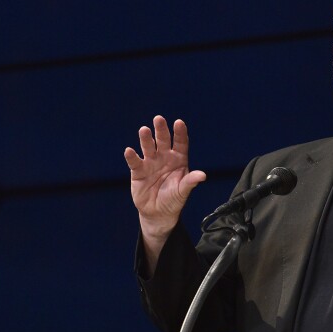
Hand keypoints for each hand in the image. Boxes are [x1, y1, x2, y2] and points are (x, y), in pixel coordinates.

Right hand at [124, 115, 206, 236]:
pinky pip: (135, 162)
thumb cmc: (174, 199)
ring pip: (148, 147)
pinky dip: (132, 156)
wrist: (158, 213)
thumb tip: (203, 175)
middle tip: (159, 119)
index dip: (180, 133)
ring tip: (144, 130)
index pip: (180, 143)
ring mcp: (150, 163)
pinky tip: (129, 151)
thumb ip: (191, 181)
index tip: (179, 123)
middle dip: (161, 130)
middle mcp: (164, 157)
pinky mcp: (138, 171)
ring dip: (146, 139)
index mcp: (178, 159)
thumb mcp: (183, 191)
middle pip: (163, 140)